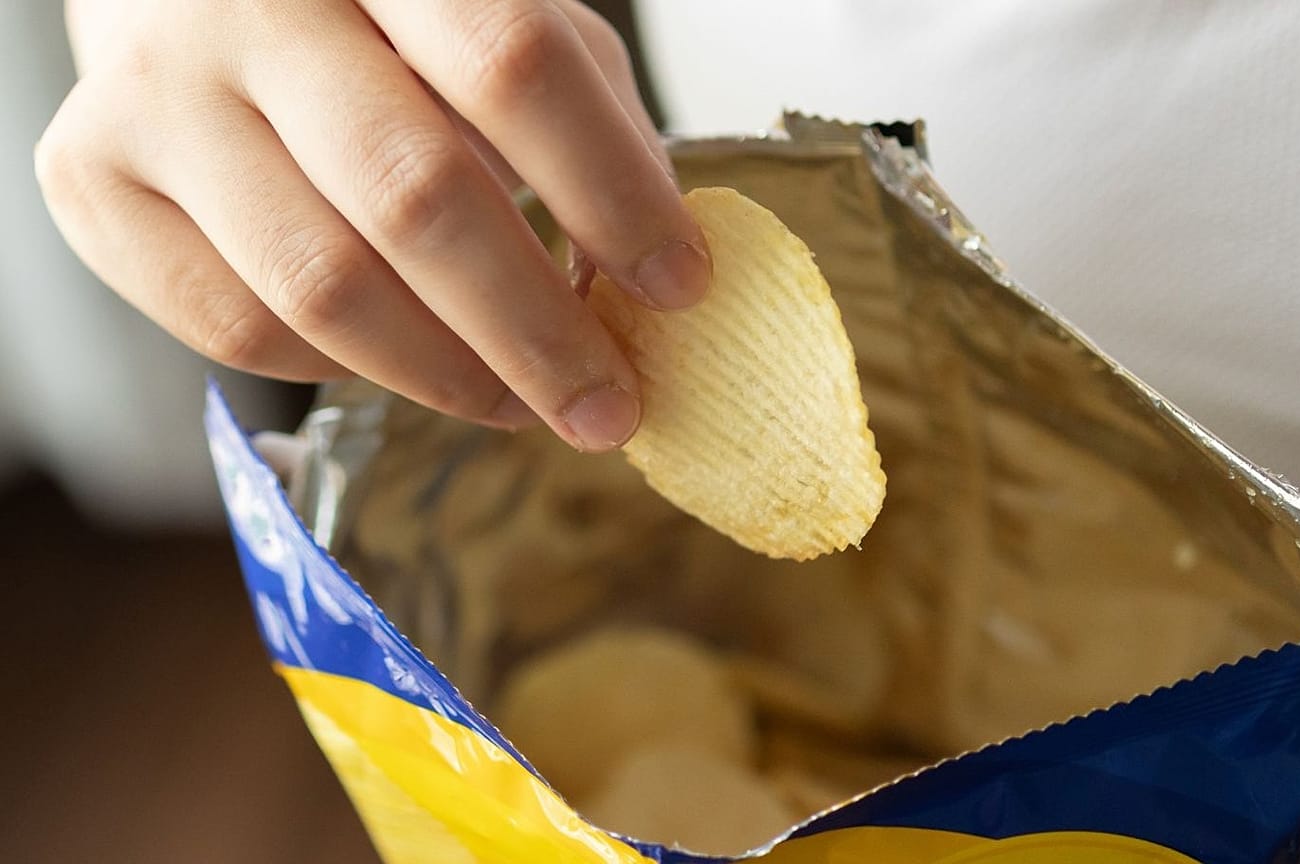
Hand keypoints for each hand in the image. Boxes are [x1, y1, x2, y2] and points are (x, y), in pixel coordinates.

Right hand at [36, 0, 709, 450]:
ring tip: (521, 405)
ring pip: (320, 285)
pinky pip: (238, 327)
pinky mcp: (92, 180)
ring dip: (447, 374)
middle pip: (414, 194)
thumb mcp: (500, 21)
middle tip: (608, 406)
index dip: (610, 191)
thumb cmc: (379, 22)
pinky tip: (405, 366)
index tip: (679, 287)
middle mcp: (251, 10)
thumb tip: (652, 274)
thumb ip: (580, 120)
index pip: (513, 67)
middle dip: (535, 330)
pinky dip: (344, 370)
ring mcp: (157, 95)